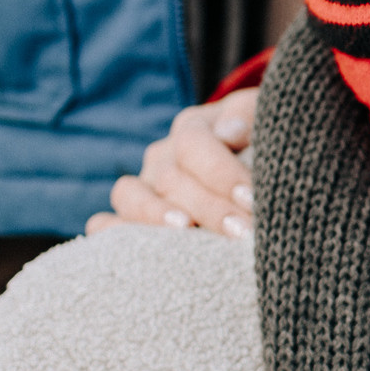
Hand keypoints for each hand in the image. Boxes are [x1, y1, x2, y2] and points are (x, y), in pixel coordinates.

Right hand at [87, 87, 258, 236]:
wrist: (255, 163)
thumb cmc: (265, 142)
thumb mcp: (265, 120)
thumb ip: (252, 117)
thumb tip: (229, 132)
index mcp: (193, 128)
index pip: (193, 143)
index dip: (221, 171)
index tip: (252, 198)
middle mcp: (163, 156)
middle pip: (171, 178)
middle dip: (210, 208)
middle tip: (243, 232)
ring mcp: (145, 187)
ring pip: (130, 196)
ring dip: (156, 216)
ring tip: (187, 231)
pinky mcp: (134, 217)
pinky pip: (104, 224)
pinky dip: (112, 235)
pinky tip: (135, 253)